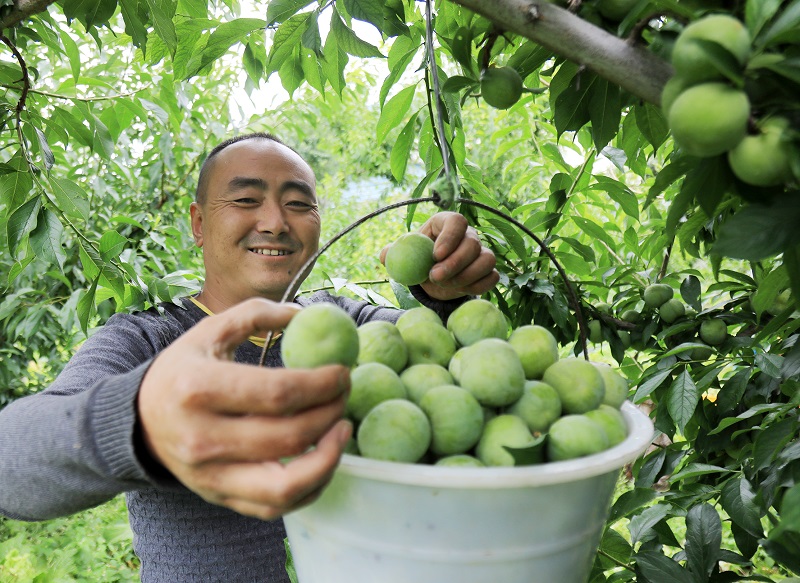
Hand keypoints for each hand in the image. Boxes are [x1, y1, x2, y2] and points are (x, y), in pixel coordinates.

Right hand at [137, 297, 351, 520]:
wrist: (139, 422)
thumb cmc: (183, 371)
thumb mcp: (208, 332)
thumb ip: (255, 314)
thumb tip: (304, 314)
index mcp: (198, 389)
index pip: (278, 393)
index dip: (322, 384)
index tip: (342, 372)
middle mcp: (202, 438)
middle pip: (288, 437)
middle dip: (331, 412)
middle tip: (345, 393)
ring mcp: (210, 476)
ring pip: (286, 485)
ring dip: (328, 458)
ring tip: (342, 428)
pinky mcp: (220, 498)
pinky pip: (277, 506)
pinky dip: (311, 486)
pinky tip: (324, 456)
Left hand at [381, 211, 498, 300]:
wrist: (431, 276)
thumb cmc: (417, 259)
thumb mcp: (402, 255)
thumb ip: (393, 253)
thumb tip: (385, 257)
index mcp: (446, 223)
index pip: (456, 221)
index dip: (449, 237)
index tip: (436, 255)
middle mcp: (468, 235)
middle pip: (472, 243)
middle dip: (454, 262)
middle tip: (435, 276)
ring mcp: (481, 252)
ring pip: (487, 259)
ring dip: (466, 276)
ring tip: (444, 284)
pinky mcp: (488, 271)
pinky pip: (492, 277)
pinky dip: (477, 286)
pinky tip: (458, 290)